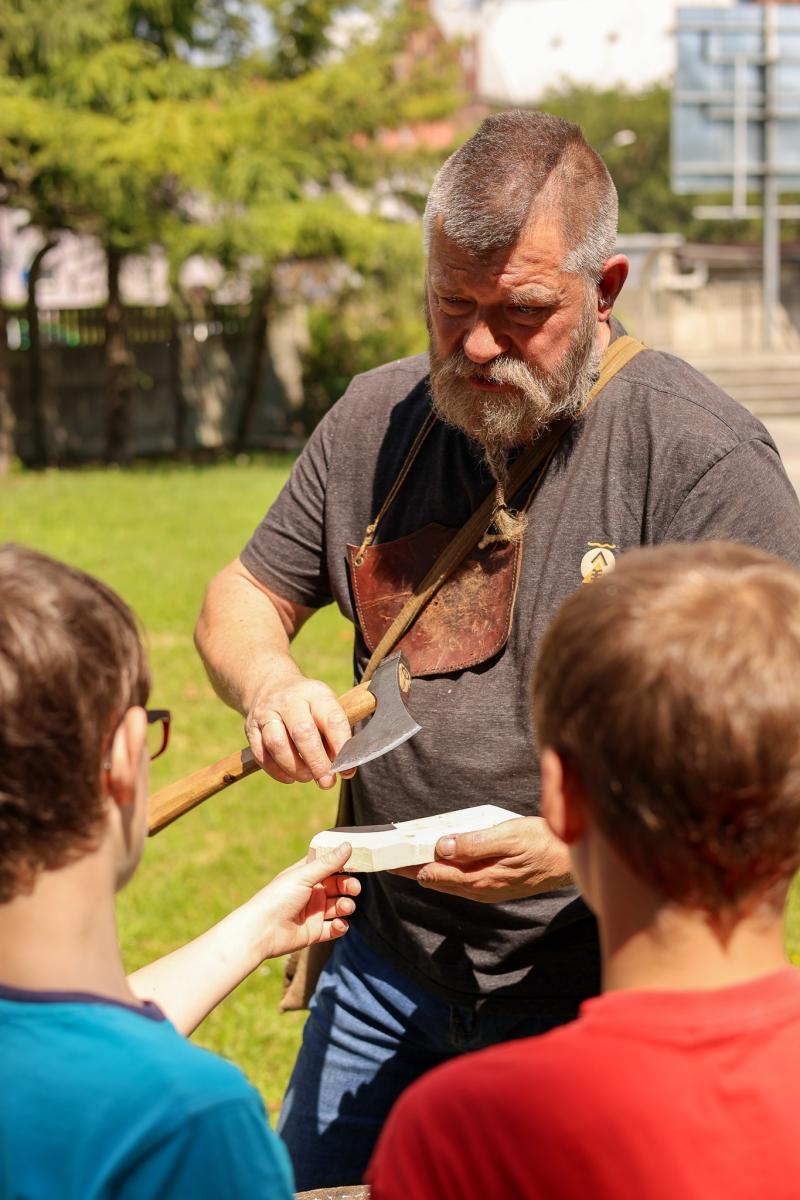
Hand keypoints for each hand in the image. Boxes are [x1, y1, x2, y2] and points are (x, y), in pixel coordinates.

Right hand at [245, 674, 355, 788]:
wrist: (270, 685)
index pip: (332, 719)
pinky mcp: (251, 728)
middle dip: (316, 761)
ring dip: (294, 768)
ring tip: (306, 777)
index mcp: (316, 693)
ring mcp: (266, 713)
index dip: (341, 747)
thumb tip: (342, 771)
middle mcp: (289, 700)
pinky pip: (261, 754)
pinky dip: (276, 771)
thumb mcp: (325, 709)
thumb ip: (334, 737)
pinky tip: (289, 777)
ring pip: (277, 744)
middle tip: (326, 781)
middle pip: (302, 732)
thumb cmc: (307, 706)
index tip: (345, 769)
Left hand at [253, 843, 360, 958]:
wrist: (261, 931)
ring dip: (346, 906)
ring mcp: (313, 912)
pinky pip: (334, 928)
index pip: (329, 866)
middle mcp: (311, 892)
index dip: (343, 864)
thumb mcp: (303, 876)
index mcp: (306, 875)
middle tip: (354, 889)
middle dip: (348, 886)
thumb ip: (328, 863)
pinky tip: (339, 924)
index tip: (358, 863)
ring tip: (345, 907)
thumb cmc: (277, 898)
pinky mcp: (314, 931)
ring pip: (338, 907)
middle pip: (337, 886)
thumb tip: (348, 845)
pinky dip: (341, 926)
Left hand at [391, 816, 571, 902]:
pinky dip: (445, 868)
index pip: (430, 874)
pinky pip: (460, 880)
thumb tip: (441, 847)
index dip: (406, 865)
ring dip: (427, 867)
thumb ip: (474, 844)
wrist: (570, 860)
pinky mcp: (493, 885)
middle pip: (433, 880)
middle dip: (410, 866)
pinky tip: (442, 855)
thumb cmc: (543, 843)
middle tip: (388, 852)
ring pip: (446, 881)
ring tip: (407, 851)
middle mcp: (478, 890)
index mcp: (478, 879)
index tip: (385, 857)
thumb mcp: (508, 836)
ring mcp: (486, 890)